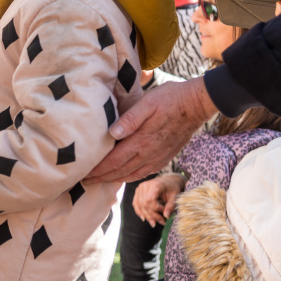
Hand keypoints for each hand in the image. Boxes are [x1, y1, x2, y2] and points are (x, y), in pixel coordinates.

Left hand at [84, 78, 216, 183]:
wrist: (196, 104)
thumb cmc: (170, 98)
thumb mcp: (147, 102)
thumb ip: (130, 119)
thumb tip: (112, 133)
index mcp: (141, 141)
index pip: (114, 161)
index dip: (98, 170)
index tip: (83, 175)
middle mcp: (149, 154)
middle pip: (120, 171)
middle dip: (101, 178)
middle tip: (85, 182)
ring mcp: (158, 157)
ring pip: (132, 175)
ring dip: (114, 180)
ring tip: (99, 181)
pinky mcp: (165, 157)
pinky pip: (144, 173)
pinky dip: (130, 177)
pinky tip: (123, 176)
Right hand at [132, 174, 184, 226]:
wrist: (167, 181)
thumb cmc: (172, 188)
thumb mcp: (175, 196)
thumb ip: (171, 206)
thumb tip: (166, 216)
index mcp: (155, 185)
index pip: (150, 199)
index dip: (156, 209)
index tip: (165, 213)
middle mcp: (145, 185)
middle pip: (144, 204)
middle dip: (152, 215)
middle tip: (161, 222)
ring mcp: (140, 188)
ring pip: (139, 205)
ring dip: (146, 216)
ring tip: (154, 223)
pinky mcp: (138, 191)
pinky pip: (135, 203)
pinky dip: (139, 212)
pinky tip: (144, 218)